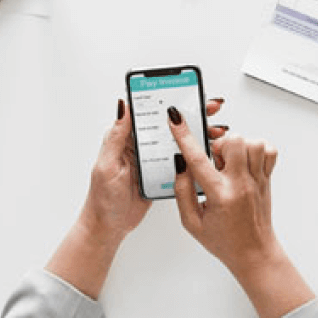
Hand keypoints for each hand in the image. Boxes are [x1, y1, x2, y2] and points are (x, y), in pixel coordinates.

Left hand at [80, 99, 228, 243]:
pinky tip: (208, 152)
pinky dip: (194, 155)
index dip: (165, 99)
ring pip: (176, 141)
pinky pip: (179, 160)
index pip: (146, 111)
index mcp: (124, 138)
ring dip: (196, 134)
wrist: (109, 226)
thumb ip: (116, 136)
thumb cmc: (103, 198)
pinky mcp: (160, 174)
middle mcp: (139, 145)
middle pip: (166, 124)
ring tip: (215, 130)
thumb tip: (123, 105)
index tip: (184, 92)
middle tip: (209, 107)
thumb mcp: (108, 164)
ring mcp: (151, 160)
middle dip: (188, 114)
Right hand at [168, 108, 313, 317]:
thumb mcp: (191, 222)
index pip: (198, 159)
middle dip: (217, 144)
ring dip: (236, 146)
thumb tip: (181, 165)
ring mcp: (258, 180)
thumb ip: (182, 191)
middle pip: (233, 142)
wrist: (254, 254)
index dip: (184, 136)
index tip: (176, 119)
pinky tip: (244, 161)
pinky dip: (255, 148)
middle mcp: (242, 185)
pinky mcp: (267, 179)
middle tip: (213, 161)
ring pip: (252, 142)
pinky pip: (268, 150)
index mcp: (220, 196)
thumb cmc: (223, 240)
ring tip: (228, 162)